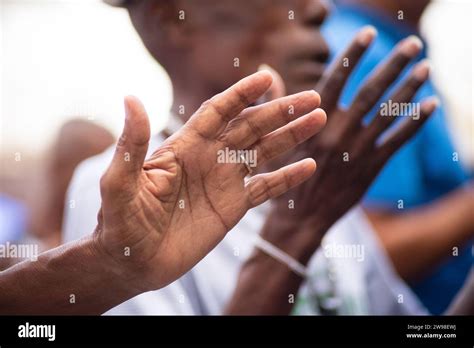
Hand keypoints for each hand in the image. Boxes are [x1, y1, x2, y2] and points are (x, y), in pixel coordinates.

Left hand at [94, 71, 326, 290]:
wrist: (134, 262)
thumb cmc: (121, 223)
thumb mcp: (121, 184)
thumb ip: (131, 145)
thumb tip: (130, 99)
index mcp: (185, 147)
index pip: (218, 112)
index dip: (241, 95)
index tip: (266, 79)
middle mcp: (209, 158)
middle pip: (251, 127)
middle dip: (280, 112)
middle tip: (312, 100)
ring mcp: (224, 181)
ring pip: (264, 151)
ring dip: (291, 136)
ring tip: (318, 119)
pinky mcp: (234, 206)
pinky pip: (266, 188)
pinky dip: (287, 178)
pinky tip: (308, 166)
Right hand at [264, 27, 437, 249]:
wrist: (299, 218)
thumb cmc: (281, 175)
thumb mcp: (270, 138)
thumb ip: (275, 101)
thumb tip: (267, 69)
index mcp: (312, 122)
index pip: (336, 78)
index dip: (354, 54)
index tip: (369, 34)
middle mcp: (338, 132)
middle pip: (371, 91)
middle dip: (394, 64)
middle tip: (414, 44)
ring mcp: (357, 150)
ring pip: (389, 112)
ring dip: (411, 87)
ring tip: (427, 66)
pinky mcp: (371, 167)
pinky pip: (398, 141)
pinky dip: (416, 122)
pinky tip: (431, 104)